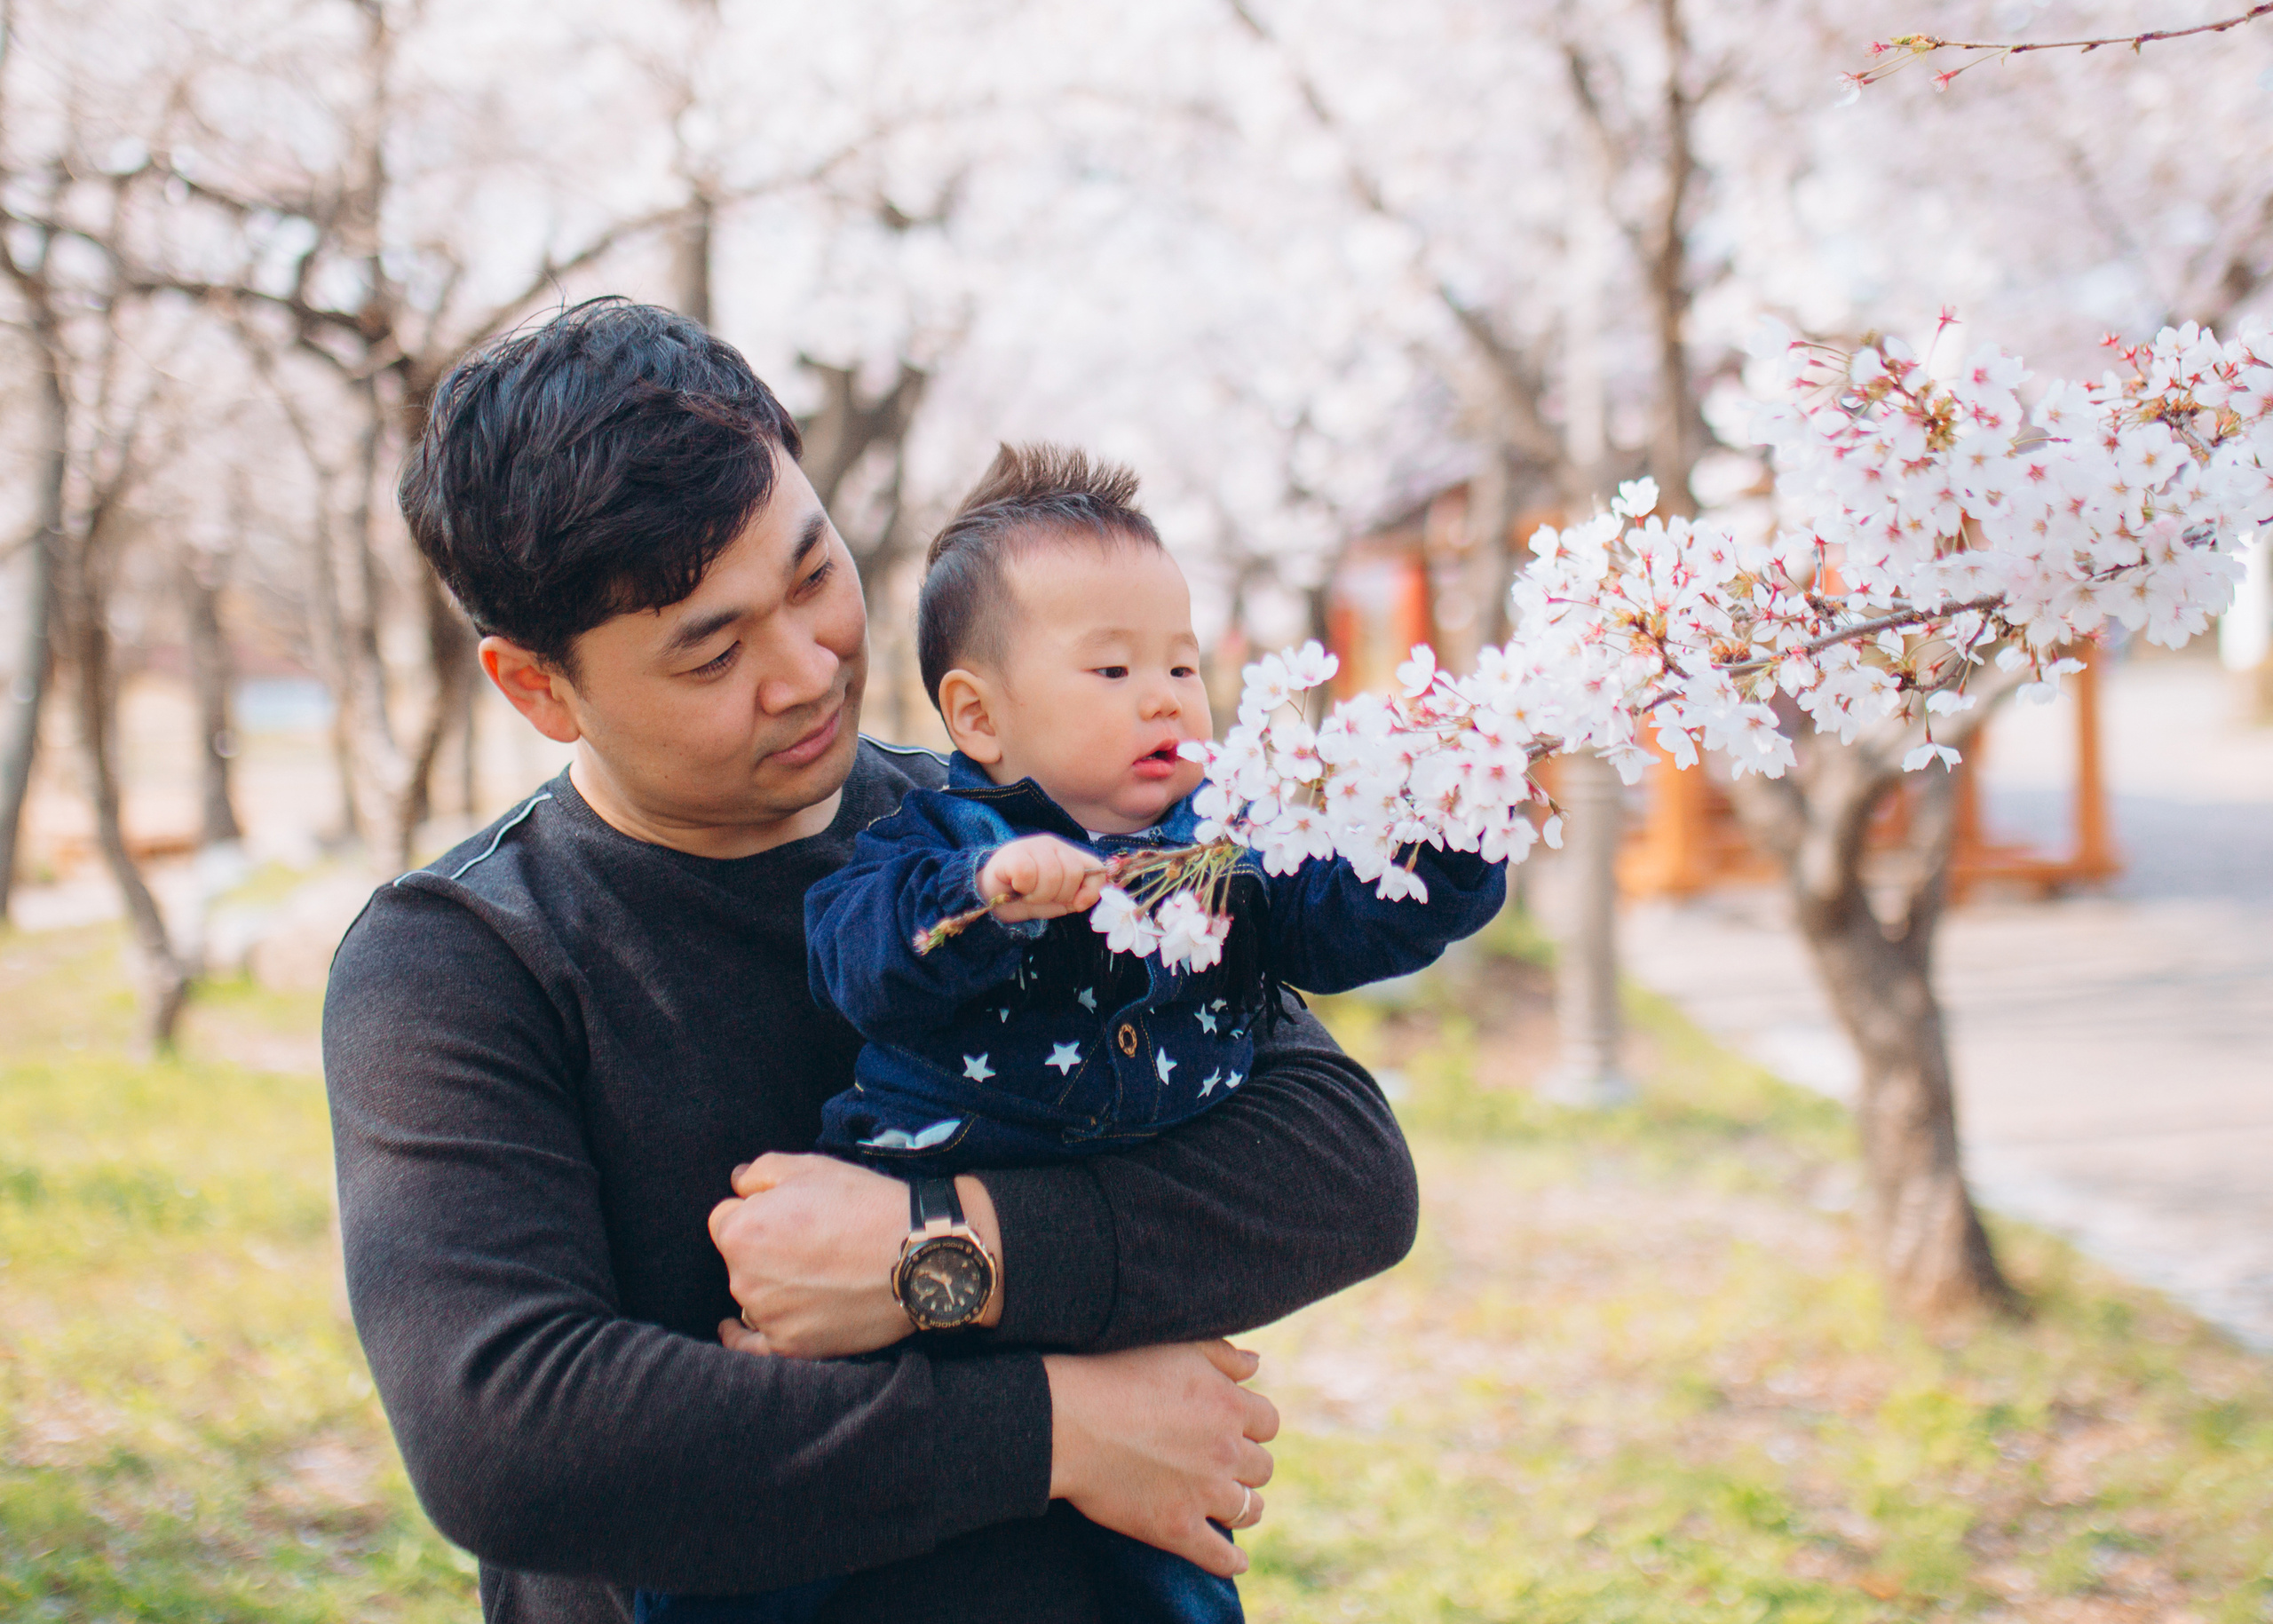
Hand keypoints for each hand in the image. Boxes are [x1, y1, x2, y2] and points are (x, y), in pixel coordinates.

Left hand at [710, 1156, 1002, 1358]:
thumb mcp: (811, 1167)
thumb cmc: (865, 1204)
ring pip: (752, 1294)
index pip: (727, 1219)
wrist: (918, 1253)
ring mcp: (767, 1316)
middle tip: (811, 1239)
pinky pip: (749, 1346)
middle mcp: (744, 1279)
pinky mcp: (791, 1345)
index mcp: (741, 1232)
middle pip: (740, 1259)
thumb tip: (737, 1184)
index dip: (757, 1210)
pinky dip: (739, 1336)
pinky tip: (731, 1328)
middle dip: (763, 1247)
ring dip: (768, 1284)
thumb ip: (759, 1171)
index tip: (790, 1212)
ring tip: (815, 1271)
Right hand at [979, 835, 1107, 922]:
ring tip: (1026, 893)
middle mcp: (1053, 845)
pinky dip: (1023, 887)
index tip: (1077, 905)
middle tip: (1040, 897)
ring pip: (1052, 875)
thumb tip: (1084, 900)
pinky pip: (1028, 874)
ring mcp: (1033, 845)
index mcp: (1068, 855)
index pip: (1095, 868)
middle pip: (1074, 873)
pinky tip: (1015, 886)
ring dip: (1038, 895)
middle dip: (1058, 895)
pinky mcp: (1014, 852)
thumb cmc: (1021, 898)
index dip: (1091, 890)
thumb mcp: (1053, 902)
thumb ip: (1073, 900)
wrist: (985, 896)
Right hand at [1044, 1341, 1276, 1577]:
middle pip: (1262, 1468)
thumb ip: (1222, 1354)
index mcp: (1229, 1405)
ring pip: (1250, 1510)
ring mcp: (1204, 1493)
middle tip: (1225, 1466)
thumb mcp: (1175, 1348)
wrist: (1067, 1420)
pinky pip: (1220, 1556)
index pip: (1268, 1423)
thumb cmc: (1114, 1372)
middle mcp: (1226, 1451)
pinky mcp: (1177, 1529)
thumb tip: (1256, 1365)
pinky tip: (1237, 1562)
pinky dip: (1232, 1562)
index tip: (1237, 1429)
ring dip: (1243, 1506)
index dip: (1252, 1426)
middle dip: (1246, 1466)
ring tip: (1229, 1505)